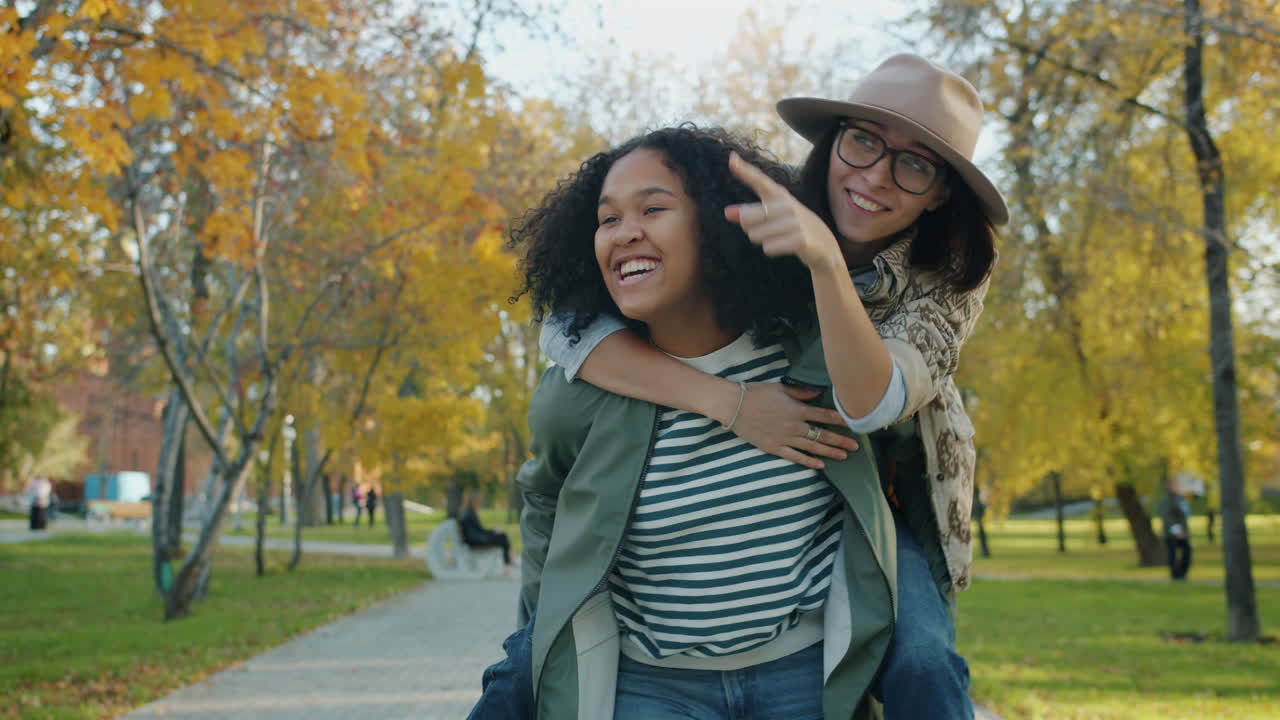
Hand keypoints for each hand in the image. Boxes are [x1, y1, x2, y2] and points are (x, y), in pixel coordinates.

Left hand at [724, 152, 845, 273]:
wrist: (824, 244)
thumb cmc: (791, 227)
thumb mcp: (770, 217)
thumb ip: (747, 214)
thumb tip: (727, 212)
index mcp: (779, 195)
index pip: (759, 181)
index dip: (744, 171)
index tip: (731, 159)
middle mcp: (787, 204)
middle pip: (746, 218)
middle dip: (750, 229)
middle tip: (769, 229)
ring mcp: (795, 221)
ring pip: (755, 235)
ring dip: (763, 240)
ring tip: (780, 237)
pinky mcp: (800, 239)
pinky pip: (768, 248)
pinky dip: (772, 250)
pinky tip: (786, 245)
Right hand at [730, 383, 858, 469]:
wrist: (733, 405)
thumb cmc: (756, 393)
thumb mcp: (781, 388)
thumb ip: (801, 392)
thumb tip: (818, 393)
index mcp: (797, 409)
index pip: (825, 416)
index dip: (841, 420)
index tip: (854, 424)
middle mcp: (795, 426)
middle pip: (823, 435)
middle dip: (841, 441)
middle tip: (856, 447)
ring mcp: (785, 438)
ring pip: (812, 448)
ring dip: (829, 452)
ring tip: (844, 456)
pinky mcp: (774, 448)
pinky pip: (795, 457)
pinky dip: (808, 462)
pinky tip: (820, 465)